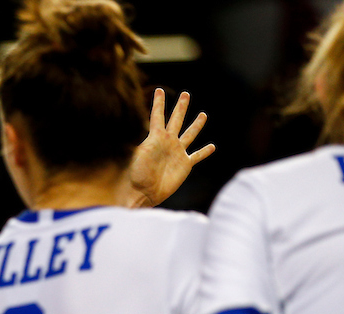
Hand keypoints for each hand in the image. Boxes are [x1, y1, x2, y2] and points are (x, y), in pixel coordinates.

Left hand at [125, 89, 214, 207]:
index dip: (158, 103)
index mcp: (156, 137)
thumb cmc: (137, 175)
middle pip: (176, 120)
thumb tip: (131, 129)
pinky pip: (197, 156)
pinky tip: (212, 147)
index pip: (157, 116)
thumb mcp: (135, 154)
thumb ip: (137, 141)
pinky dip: (204, 152)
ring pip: (190, 134)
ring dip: (196, 125)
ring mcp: (177, 153)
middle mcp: (168, 142)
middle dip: (181, 107)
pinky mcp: (185, 165)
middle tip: (185, 94)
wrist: (144, 192)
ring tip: (202, 115)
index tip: (159, 90)